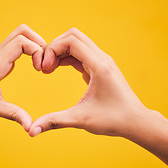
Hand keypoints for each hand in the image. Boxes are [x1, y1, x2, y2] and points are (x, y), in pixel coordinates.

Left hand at [0, 24, 46, 130]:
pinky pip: (14, 48)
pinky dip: (27, 52)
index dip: (37, 51)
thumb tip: (32, 128)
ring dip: (33, 46)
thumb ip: (14, 115)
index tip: (40, 69)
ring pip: (18, 37)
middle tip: (44, 63)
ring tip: (40, 65)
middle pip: (22, 32)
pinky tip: (31, 67)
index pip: (22, 41)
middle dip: (39, 43)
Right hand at [29, 28, 149, 136]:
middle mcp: (102, 58)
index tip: (43, 69)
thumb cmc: (113, 120)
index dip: (52, 50)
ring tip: (47, 69)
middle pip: (73, 36)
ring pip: (77, 43)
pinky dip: (66, 57)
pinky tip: (56, 69)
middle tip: (44, 67)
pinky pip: (80, 53)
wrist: (135, 122)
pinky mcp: (100, 67)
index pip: (71, 41)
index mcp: (99, 66)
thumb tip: (32, 131)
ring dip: (59, 51)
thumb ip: (54, 121)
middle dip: (54, 47)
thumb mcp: (81, 120)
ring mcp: (102, 61)